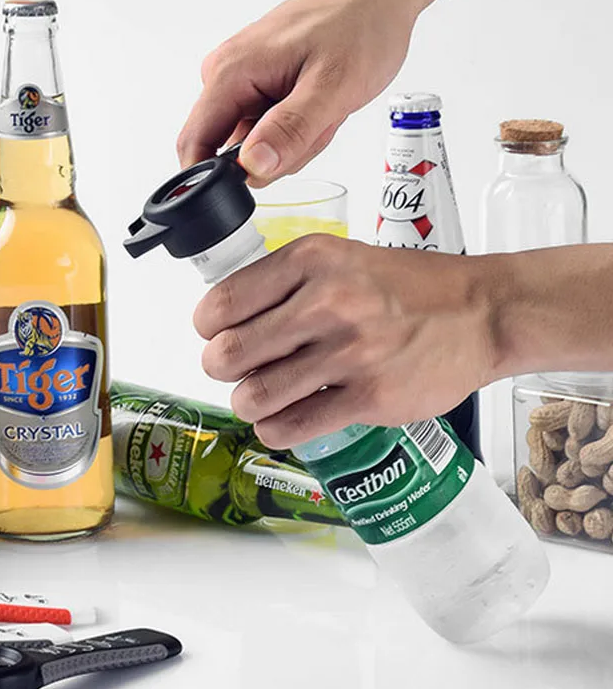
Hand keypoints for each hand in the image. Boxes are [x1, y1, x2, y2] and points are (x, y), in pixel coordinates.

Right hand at [176, 0, 416, 185]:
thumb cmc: (360, 28)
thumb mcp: (332, 87)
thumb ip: (289, 130)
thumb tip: (251, 166)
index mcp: (231, 73)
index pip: (193, 146)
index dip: (219, 178)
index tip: (266, 171)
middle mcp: (226, 76)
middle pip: (229, 154)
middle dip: (276, 154)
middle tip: (317, 122)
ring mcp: (241, 82)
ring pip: (253, 147)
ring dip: (293, 142)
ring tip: (323, 109)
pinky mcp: (258, 87)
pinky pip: (267, 132)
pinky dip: (298, 130)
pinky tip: (318, 105)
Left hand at [193, 236, 497, 447]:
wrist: (481, 312)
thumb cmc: (409, 286)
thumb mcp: (341, 258)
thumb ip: (285, 282)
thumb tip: (226, 318)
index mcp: (311, 260)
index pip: (221, 304)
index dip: (207, 329)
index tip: (216, 335)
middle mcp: (326, 303)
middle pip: (226, 355)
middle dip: (222, 369)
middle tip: (238, 371)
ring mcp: (349, 353)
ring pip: (254, 396)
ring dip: (248, 403)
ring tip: (262, 398)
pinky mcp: (369, 397)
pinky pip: (292, 427)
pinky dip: (275, 430)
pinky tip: (283, 420)